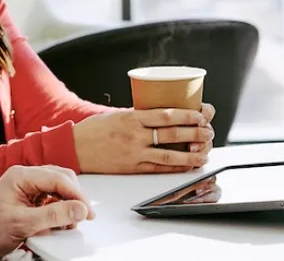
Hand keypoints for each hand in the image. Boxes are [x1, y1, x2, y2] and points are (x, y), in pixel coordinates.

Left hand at [0, 165, 93, 260]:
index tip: (88, 212)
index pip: (57, 178)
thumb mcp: (23, 224)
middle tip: (84, 216)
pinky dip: (57, 210)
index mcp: (21, 175)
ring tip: (70, 223)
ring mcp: (25, 187)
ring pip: (56, 189)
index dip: (76, 194)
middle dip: (73, 197)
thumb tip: (79, 209)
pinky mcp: (26, 199)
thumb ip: (54, 215)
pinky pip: (49, 199)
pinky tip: (58, 224)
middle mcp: (24, 177)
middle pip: (59, 179)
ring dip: (66, 204)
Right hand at [73, 103, 215, 173]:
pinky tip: (188, 166)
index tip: (201, 114)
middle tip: (209, 132)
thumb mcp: (116, 114)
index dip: (187, 115)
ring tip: (205, 153)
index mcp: (131, 117)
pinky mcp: (132, 168)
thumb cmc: (95, 129)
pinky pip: (159, 170)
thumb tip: (164, 115)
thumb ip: (139, 116)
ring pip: (170, 156)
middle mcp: (134, 136)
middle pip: (172, 135)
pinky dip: (176, 169)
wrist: (74, 147)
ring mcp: (134, 154)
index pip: (166, 115)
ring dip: (191, 155)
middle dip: (195, 133)